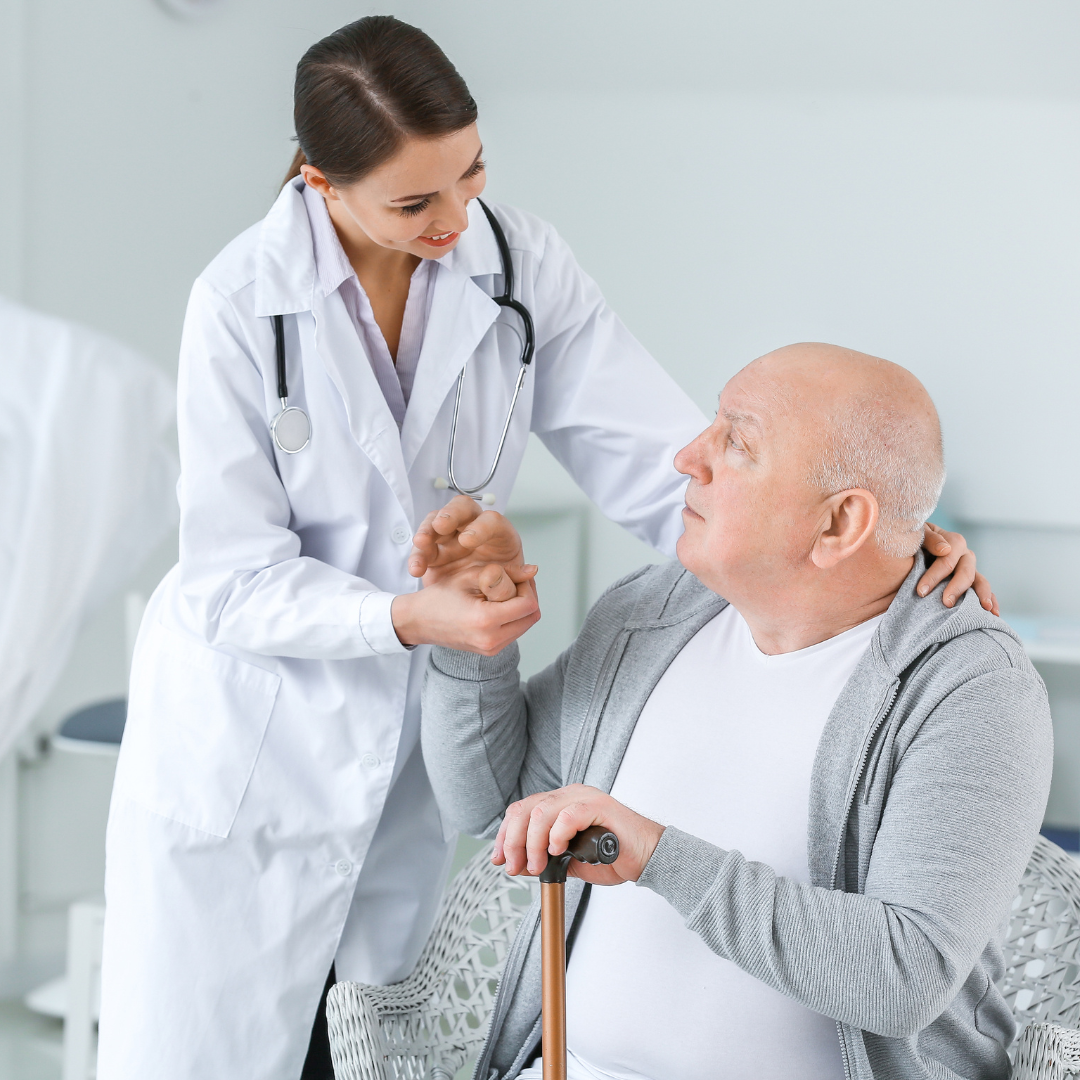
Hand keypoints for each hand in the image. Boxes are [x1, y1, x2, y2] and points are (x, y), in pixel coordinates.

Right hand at [391, 563, 538, 653]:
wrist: (418, 622)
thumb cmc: (439, 597)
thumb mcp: (470, 576)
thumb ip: (504, 572)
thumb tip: (533, 570)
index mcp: (485, 621)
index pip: (528, 604)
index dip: (527, 586)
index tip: (516, 576)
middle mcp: (491, 640)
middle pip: (532, 617)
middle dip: (528, 596)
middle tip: (514, 581)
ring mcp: (491, 649)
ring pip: (526, 625)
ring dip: (521, 606)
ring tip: (504, 591)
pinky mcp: (490, 651)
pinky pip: (514, 632)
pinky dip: (513, 616)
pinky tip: (498, 603)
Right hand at [408, 495, 525, 582]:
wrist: (481, 605)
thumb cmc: (500, 588)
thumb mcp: (510, 584)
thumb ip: (515, 578)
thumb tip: (529, 572)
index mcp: (499, 533)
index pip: (491, 521)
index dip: (480, 528)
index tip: (467, 540)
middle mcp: (474, 528)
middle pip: (460, 508)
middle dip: (450, 514)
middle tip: (441, 526)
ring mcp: (451, 537)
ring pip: (435, 522)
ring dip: (427, 531)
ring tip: (421, 543)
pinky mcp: (433, 551)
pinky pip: (421, 547)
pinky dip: (417, 556)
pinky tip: (416, 569)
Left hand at [493, 784, 664, 885]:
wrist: (647, 858)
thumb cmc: (612, 856)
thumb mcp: (570, 860)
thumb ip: (545, 857)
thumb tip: (518, 864)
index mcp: (560, 803)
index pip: (521, 810)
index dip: (504, 835)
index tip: (499, 859)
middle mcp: (570, 795)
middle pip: (526, 809)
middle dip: (513, 841)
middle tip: (515, 867)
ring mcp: (585, 797)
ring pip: (542, 811)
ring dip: (533, 843)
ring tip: (538, 866)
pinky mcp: (601, 806)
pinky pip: (569, 814)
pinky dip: (557, 835)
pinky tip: (558, 851)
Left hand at [918, 523, 997, 613]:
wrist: (911, 549)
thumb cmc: (913, 540)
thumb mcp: (918, 534)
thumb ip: (929, 538)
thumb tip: (945, 549)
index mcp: (953, 542)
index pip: (947, 560)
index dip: (934, 576)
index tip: (921, 591)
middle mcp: (965, 555)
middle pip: (965, 572)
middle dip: (956, 588)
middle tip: (946, 603)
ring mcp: (969, 569)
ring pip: (980, 581)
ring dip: (982, 595)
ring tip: (985, 609)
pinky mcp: (971, 581)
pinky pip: (983, 590)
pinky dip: (991, 600)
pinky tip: (994, 613)